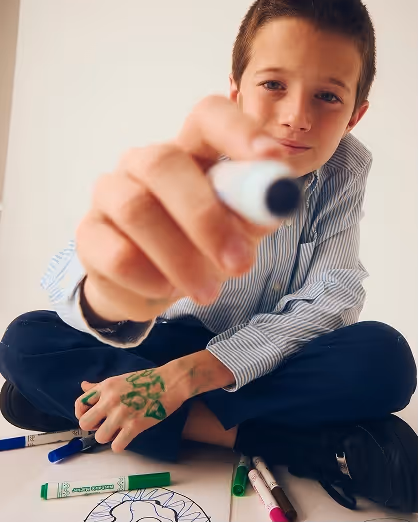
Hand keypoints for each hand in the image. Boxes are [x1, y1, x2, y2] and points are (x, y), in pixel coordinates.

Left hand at [75, 366, 187, 451]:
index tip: (93, 417)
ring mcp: (122, 413)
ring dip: (109, 437)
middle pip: (85, 424)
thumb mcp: (120, 379)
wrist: (171, 382)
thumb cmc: (147, 380)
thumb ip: (100, 386)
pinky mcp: (135, 426)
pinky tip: (127, 437)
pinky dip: (120, 445)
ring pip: (100, 437)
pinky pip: (116, 446)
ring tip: (119, 431)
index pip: (80, 404)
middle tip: (106, 425)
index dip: (82, 414)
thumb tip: (83, 386)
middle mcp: (110, 400)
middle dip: (94, 428)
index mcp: (106, 386)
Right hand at [76, 95, 285, 323]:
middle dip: (206, 217)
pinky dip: (150, 279)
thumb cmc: (201, 247)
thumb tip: (277, 201)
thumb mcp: (238, 231)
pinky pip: (116, 254)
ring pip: (136, 210)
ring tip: (208, 291)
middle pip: (163, 163)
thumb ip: (254, 213)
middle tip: (239, 263)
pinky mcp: (89, 233)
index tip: (272, 159)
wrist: (152, 285)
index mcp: (190, 152)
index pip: (208, 117)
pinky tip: (167, 290)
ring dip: (180, 258)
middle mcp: (144, 163)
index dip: (239, 131)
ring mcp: (110, 193)